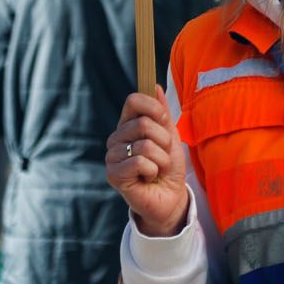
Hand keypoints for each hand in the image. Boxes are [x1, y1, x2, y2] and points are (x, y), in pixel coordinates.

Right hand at [106, 93, 190, 236]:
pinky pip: (140, 162)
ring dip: (161, 159)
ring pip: (145, 144)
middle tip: (162, 154)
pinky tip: (149, 178)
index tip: (165, 120)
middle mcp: (117, 138)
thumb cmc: (169, 166)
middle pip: (143, 123)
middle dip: (164, 140)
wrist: (170, 197)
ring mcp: (112, 156)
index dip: (154, 107)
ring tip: (157, 169)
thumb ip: (162, 112)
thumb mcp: (170, 135)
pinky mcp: (113, 174)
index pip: (133, 100)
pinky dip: (153, 170)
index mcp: (128, 124)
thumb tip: (154, 86)